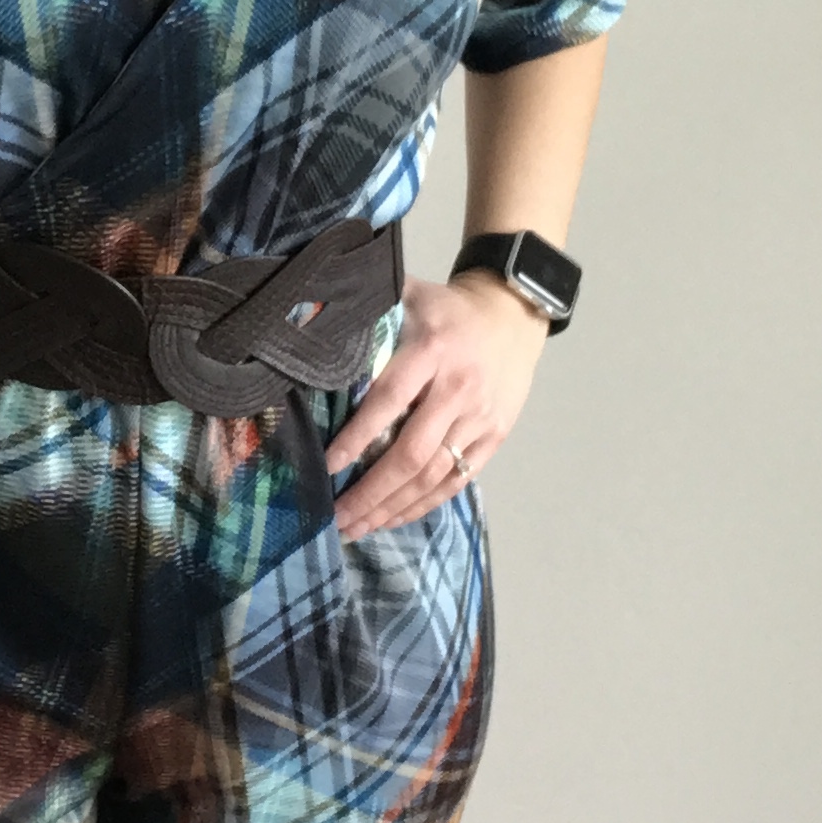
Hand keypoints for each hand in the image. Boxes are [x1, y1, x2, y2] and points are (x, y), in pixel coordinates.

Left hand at [323, 269, 550, 537]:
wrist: (513, 314)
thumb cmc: (446, 308)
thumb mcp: (407, 293)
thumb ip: (367, 309)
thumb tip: (308, 319)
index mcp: (431, 350)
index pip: (389, 400)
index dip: (357, 436)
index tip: (327, 465)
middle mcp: (458, 389)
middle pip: (412, 453)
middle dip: (371, 491)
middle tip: (336, 517)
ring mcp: (480, 418)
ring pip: (434, 475)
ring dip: (393, 507)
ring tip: (358, 529)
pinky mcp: (495, 436)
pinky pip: (457, 480)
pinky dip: (424, 504)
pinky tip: (394, 519)